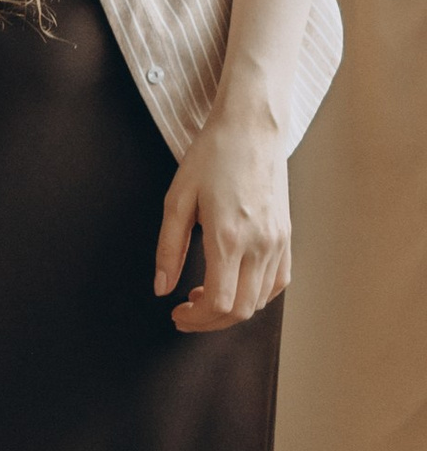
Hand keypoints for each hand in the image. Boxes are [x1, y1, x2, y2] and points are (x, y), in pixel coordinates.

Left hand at [156, 103, 290, 330]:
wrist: (251, 129)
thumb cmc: (212, 157)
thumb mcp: (177, 199)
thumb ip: (168, 248)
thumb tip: (162, 288)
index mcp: (228, 236)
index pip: (219, 302)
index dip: (196, 318)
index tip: (177, 314)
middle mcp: (259, 244)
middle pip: (242, 310)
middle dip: (211, 321)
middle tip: (186, 313)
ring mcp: (278, 242)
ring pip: (261, 300)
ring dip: (232, 311)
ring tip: (205, 298)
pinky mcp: (287, 236)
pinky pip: (278, 282)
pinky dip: (256, 295)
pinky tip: (235, 285)